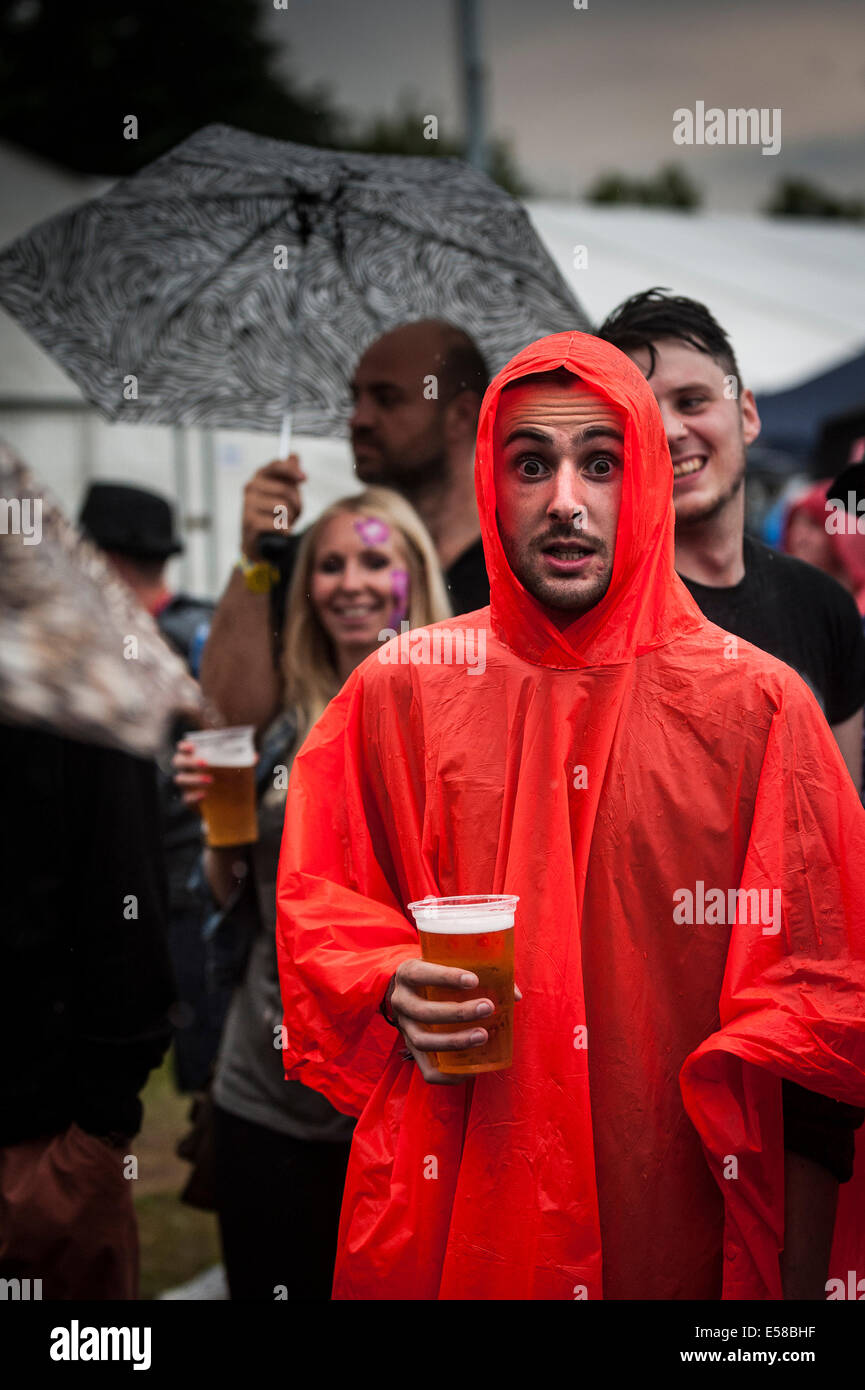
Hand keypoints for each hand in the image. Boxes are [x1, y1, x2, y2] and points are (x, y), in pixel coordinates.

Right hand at [172, 739, 259, 806]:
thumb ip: (242, 761)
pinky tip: (204, 795)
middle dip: (190, 761)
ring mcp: (185, 785)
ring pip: (180, 779)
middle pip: (178, 761)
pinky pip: (186, 798)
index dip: (184, 746)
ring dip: (194, 778)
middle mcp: (186, 769)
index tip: (193, 746)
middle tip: (205, 763)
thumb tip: (255, 756)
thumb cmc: (226, 778)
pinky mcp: (188, 800)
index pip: (182, 748)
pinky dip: (194, 796)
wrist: (223, 804)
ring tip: (211, 780)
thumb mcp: (233, 768)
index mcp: (194, 757)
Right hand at [241, 456, 306, 559]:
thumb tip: (295, 456)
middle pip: (286, 490)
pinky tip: (280, 532)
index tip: (304, 478)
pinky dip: (286, 530)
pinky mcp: (250, 522)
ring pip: (284, 507)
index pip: (276, 465)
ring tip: (285, 522)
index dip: (292, 470)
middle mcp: (251, 486)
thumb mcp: (284, 491)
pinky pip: (279, 523)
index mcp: (260, 475)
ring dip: (291, 519)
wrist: (260, 542)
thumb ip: (290, 473)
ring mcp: (248, 504)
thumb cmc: (274, 513)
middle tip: (294, 514)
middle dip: (297, 505)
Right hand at [388, 959, 521, 1085]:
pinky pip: (426, 1070)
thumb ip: (479, 973)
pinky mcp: (412, 1050)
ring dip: (455, 1041)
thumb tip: (514, 995)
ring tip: (483, 1035)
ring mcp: (404, 1028)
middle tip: (487, 1007)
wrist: (408, 990)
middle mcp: (400, 1001)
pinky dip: (448, 1075)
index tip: (474, 980)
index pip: (420, 974)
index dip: (445, 977)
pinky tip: (472, 1070)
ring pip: (423, 1041)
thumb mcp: (447, 964)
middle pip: (423, 1011)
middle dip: (458, 1012)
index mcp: (407, 973)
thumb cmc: (437, 975)